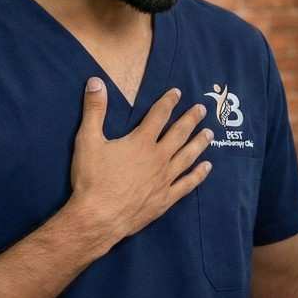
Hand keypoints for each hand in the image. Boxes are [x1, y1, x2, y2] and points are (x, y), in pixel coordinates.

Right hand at [69, 80, 212, 249]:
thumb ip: (94, 110)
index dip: (168, 102)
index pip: (158, 115)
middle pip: (179, 133)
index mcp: (141, 142)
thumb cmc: (92, 179)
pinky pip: (187, 184)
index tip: (178, 93)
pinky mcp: (166, 199)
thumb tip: (95, 81)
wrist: (99, 217)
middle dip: (191, 119)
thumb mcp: (87, 140)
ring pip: (188, 156)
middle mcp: (158, 158)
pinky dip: (199, 174)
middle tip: (202, 109)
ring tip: (209, 133)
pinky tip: (207, 167)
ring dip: (199, 143)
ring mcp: (164, 179)